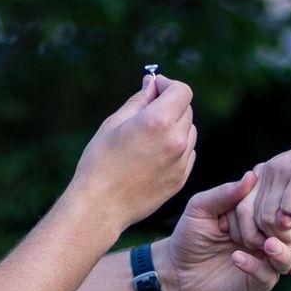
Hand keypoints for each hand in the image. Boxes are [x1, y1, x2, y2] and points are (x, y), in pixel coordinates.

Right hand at [73, 71, 197, 229]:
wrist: (101, 206)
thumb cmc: (100, 162)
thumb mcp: (114, 123)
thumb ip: (139, 100)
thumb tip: (152, 84)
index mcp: (158, 122)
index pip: (182, 91)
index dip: (168, 85)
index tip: (155, 88)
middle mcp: (176, 141)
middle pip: (186, 110)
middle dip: (170, 105)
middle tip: (147, 111)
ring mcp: (181, 162)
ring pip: (189, 132)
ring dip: (175, 126)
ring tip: (148, 136)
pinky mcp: (181, 178)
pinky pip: (187, 153)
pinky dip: (176, 147)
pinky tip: (153, 155)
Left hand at [159, 172, 290, 290]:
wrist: (176, 270)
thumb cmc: (188, 234)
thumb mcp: (201, 207)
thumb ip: (226, 193)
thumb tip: (252, 175)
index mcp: (256, 216)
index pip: (277, 207)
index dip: (278, 204)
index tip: (277, 199)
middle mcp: (265, 236)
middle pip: (290, 232)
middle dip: (286, 229)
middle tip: (278, 226)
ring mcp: (263, 260)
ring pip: (287, 255)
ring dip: (281, 250)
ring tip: (266, 244)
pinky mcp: (257, 282)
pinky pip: (268, 276)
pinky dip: (256, 267)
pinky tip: (236, 258)